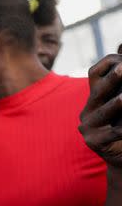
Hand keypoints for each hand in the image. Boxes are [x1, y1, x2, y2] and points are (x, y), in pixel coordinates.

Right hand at [79, 46, 121, 169]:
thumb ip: (120, 82)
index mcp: (95, 97)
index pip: (96, 73)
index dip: (108, 63)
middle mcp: (87, 110)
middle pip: (99, 89)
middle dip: (114, 78)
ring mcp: (87, 126)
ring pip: (105, 110)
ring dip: (118, 103)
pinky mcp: (92, 142)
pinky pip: (113, 132)